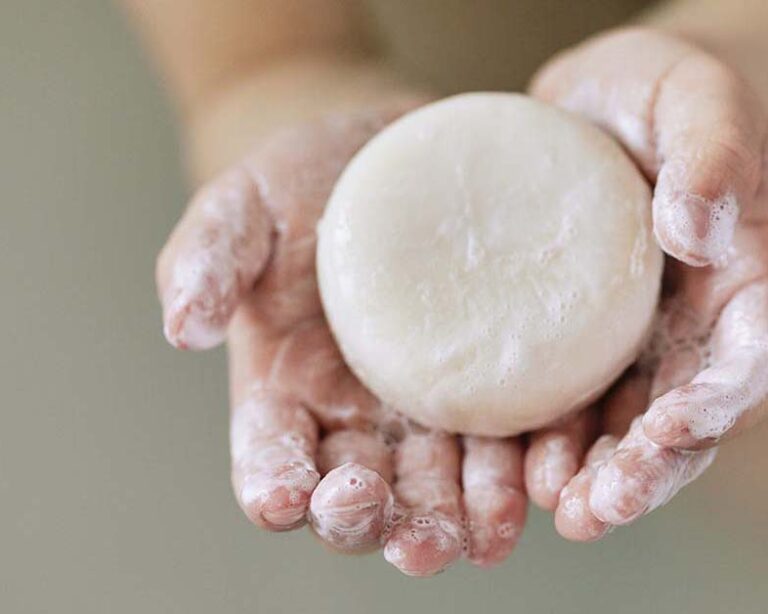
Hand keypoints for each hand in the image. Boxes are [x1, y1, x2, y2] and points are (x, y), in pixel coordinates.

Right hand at [156, 102, 527, 574]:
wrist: (389, 154)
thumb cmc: (303, 183)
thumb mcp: (243, 207)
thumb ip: (206, 261)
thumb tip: (183, 328)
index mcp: (283, 389)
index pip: (270, 456)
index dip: (274, 485)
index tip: (284, 498)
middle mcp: (351, 416)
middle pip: (355, 495)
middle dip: (371, 522)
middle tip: (393, 531)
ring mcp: (422, 410)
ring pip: (430, 490)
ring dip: (446, 524)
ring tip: (467, 537)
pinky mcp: (485, 387)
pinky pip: (497, 449)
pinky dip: (509, 483)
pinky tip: (527, 495)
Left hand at [522, 27, 767, 539]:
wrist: (590, 103)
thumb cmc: (653, 88)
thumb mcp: (689, 95)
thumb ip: (711, 152)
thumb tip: (704, 231)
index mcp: (734, 279)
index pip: (740, 353)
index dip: (715, 397)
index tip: (677, 427)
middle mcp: (683, 325)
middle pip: (679, 414)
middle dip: (647, 467)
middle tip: (600, 506)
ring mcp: (624, 339)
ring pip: (621, 424)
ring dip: (596, 475)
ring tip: (560, 507)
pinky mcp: (565, 337)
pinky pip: (560, 397)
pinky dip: (545, 439)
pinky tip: (519, 468)